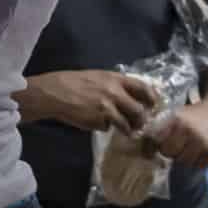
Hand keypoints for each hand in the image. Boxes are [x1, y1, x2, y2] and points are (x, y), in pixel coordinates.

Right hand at [21, 70, 159, 134]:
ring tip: (127, 131)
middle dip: (142, 120)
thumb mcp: (97, 77)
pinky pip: (108, 127)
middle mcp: (114, 92)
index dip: (152, 98)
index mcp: (115, 79)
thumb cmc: (73, 82)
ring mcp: (107, 108)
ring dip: (128, 129)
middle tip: (141, 124)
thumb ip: (114, 84)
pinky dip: (105, 127)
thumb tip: (131, 96)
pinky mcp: (99, 121)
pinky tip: (96, 122)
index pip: (143, 88)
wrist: (53, 93)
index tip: (154, 105)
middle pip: (139, 110)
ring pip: (126, 124)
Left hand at [152, 101, 207, 170]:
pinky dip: (196, 160)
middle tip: (173, 146)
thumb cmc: (194, 113)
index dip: (152, 146)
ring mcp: (206, 143)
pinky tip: (199, 150)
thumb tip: (144, 151)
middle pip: (169, 153)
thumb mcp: (176, 114)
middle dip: (168, 151)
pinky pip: (199, 165)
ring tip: (187, 148)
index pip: (157, 141)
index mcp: (178, 120)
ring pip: (183, 162)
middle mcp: (192, 132)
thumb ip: (161, 128)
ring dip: (182, 158)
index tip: (152, 148)